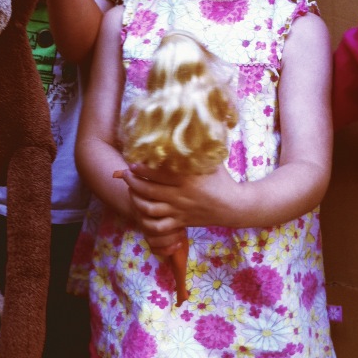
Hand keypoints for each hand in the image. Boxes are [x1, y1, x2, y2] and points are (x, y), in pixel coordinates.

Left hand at [116, 163, 241, 253]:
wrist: (233, 206)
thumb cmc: (222, 180)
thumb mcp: (210, 162)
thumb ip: (196, 151)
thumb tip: (186, 132)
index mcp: (187, 180)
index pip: (158, 174)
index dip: (142, 169)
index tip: (132, 163)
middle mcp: (181, 196)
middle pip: (148, 190)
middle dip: (132, 182)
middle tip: (124, 174)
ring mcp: (179, 211)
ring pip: (149, 209)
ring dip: (136, 199)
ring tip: (130, 191)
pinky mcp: (180, 222)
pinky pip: (158, 226)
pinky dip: (146, 221)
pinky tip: (141, 212)